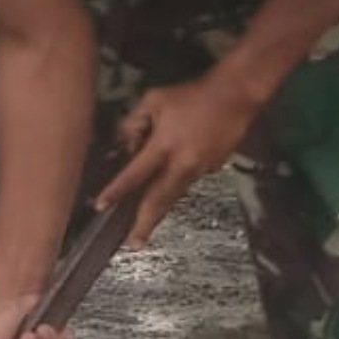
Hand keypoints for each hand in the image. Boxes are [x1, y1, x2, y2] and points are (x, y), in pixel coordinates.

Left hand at [101, 65, 267, 238]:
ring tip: (145, 227)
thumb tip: (125, 146)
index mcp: (165, 145)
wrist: (236, 95)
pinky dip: (177, 186)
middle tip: (133, 244)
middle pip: (158, 200)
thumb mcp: (155, 99)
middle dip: (145, 223)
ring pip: (174, 195)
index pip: (135, 174)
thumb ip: (134, 122)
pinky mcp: (213, 168)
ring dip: (159, 211)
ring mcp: (200, 169)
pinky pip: (189, 180)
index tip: (101, 206)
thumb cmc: (193, 95)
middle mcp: (182, 163)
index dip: (116, 192)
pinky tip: (171, 186)